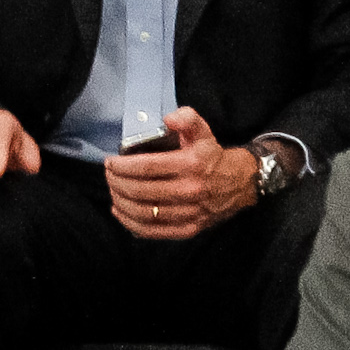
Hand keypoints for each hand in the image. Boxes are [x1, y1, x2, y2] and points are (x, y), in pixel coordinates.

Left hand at [105, 105, 253, 240]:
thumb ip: (186, 118)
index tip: (110, 162)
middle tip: (109, 175)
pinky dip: (131, 224)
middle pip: (141, 191)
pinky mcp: (189, 229)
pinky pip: (153, 231)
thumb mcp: (202, 130)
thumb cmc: (212, 156)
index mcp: (191, 164)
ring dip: (121, 203)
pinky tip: (121, 212)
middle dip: (117, 183)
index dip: (122, 166)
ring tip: (113, 191)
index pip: (147, 167)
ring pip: (144, 213)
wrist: (240, 183)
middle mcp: (191, 190)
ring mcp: (190, 213)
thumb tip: (168, 119)